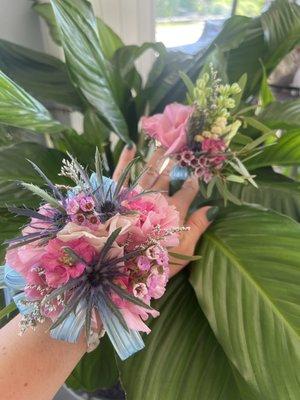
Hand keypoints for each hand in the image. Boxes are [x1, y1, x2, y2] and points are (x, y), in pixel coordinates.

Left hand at [113, 145, 218, 276]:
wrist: (123, 269)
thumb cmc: (159, 262)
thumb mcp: (185, 248)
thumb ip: (198, 225)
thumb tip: (214, 207)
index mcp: (174, 210)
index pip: (188, 190)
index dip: (193, 181)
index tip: (196, 173)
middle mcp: (156, 198)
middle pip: (167, 176)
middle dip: (174, 163)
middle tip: (178, 148)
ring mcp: (136, 195)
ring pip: (148, 171)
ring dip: (156, 157)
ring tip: (162, 144)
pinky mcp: (118, 196)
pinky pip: (121, 175)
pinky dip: (125, 160)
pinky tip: (130, 146)